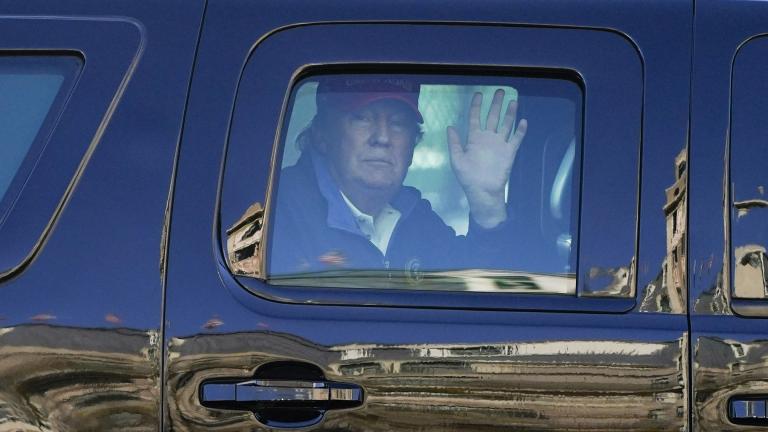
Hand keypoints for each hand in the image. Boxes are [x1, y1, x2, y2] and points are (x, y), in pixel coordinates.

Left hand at [448, 89, 527, 227]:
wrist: (483, 191)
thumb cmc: (468, 177)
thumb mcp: (457, 159)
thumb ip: (454, 143)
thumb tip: (450, 126)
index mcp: (474, 138)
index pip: (475, 117)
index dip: (476, 106)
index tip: (479, 94)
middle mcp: (487, 138)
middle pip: (492, 117)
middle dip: (496, 104)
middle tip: (500, 91)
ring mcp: (499, 144)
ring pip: (505, 124)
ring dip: (509, 113)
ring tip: (513, 101)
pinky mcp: (509, 152)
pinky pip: (516, 139)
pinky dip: (520, 131)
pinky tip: (523, 121)